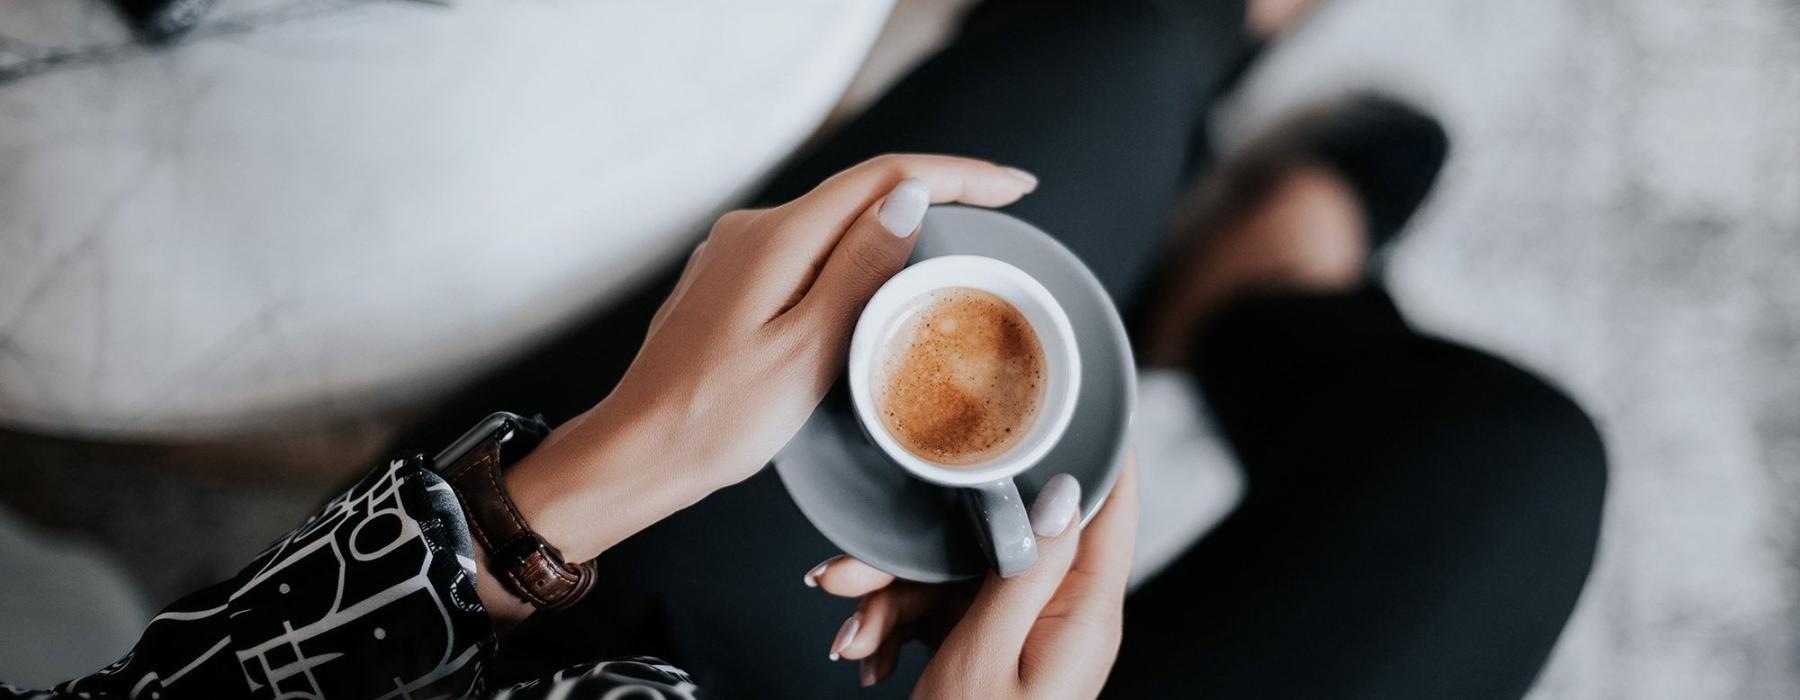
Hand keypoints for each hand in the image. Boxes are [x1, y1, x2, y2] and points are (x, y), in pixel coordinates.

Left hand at [479, 155, 1037, 624]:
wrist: (638, 452)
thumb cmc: (716, 418)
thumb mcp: (807, 351)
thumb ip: (859, 270)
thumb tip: (910, 199)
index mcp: (776, 239)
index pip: (885, 179)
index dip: (958, 175)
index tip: (1015, 187)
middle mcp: (752, 230)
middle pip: (861, 191)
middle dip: (938, 190)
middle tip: (1004, 207)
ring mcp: (737, 254)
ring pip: (835, 220)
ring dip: (898, 220)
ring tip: (959, 235)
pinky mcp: (732, 282)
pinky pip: (809, 249)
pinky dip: (857, 250)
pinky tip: (882, 273)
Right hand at [809, 456, 1139, 697]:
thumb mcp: (988, 657)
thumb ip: (1023, 568)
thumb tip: (1064, 490)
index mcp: (1085, 614)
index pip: (1110, 505)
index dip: (1097, 441)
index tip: (1077, 387)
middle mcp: (1064, 615)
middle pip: (1006, 538)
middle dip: (924, 549)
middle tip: (855, 570)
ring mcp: (1028, 631)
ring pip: (961, 572)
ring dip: (895, 596)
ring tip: (850, 629)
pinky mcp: (995, 647)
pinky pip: (946, 608)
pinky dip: (899, 625)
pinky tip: (866, 653)